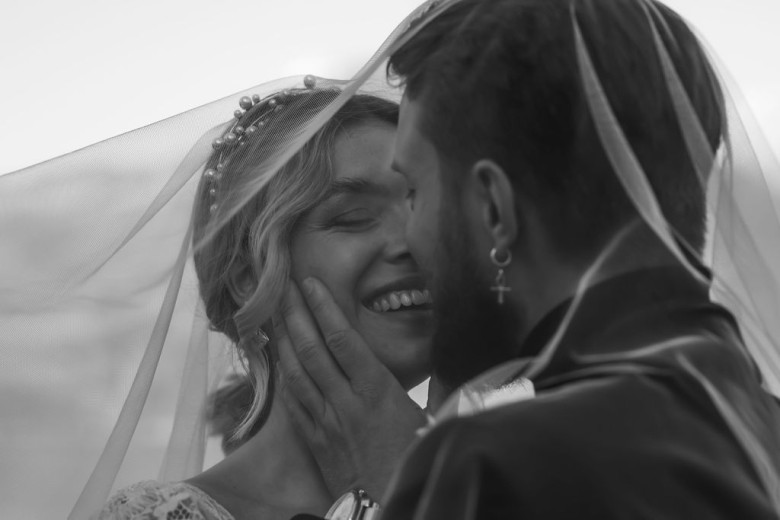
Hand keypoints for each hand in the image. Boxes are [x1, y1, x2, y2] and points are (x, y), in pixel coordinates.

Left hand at [275, 277, 426, 499]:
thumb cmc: (417, 460)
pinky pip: (293, 402)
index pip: (344, 340)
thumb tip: (442, 353)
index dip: (324, 308)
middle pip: (313, 349)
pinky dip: (283, 375)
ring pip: (297, 372)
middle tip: (280, 285)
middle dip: (295, 314)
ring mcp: (326, 420)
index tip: (311, 283)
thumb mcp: (429, 416)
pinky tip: (277, 357)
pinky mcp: (315, 439)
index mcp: (377, 391)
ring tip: (272, 312)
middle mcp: (346, 401)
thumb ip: (431, 383)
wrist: (390, 506)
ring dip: (283, 339)